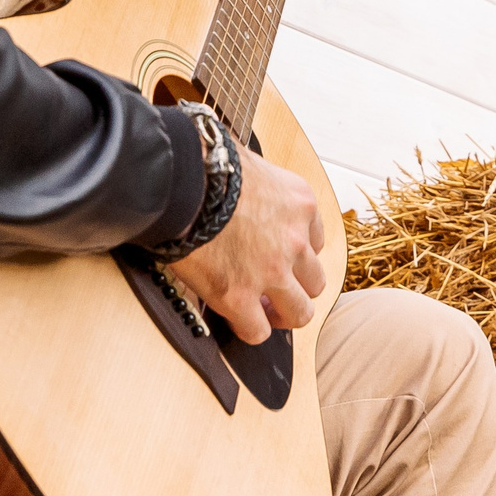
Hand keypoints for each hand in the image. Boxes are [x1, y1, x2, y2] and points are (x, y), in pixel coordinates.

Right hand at [162, 149, 325, 343]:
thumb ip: (260, 186)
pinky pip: (257, 331)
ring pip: (299, 313)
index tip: (280, 260)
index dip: (296, 256)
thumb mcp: (251, 165)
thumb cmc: (206, 164)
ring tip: (263, 314)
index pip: (316, 242)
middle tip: (274, 292)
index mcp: (300, 204)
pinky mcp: (239, 296)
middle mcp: (295, 240)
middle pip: (315, 282)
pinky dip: (249, 329)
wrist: (180, 179)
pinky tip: (235, 319)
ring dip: (282, 315)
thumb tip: (244, 189)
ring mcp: (271, 272)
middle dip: (296, 289)